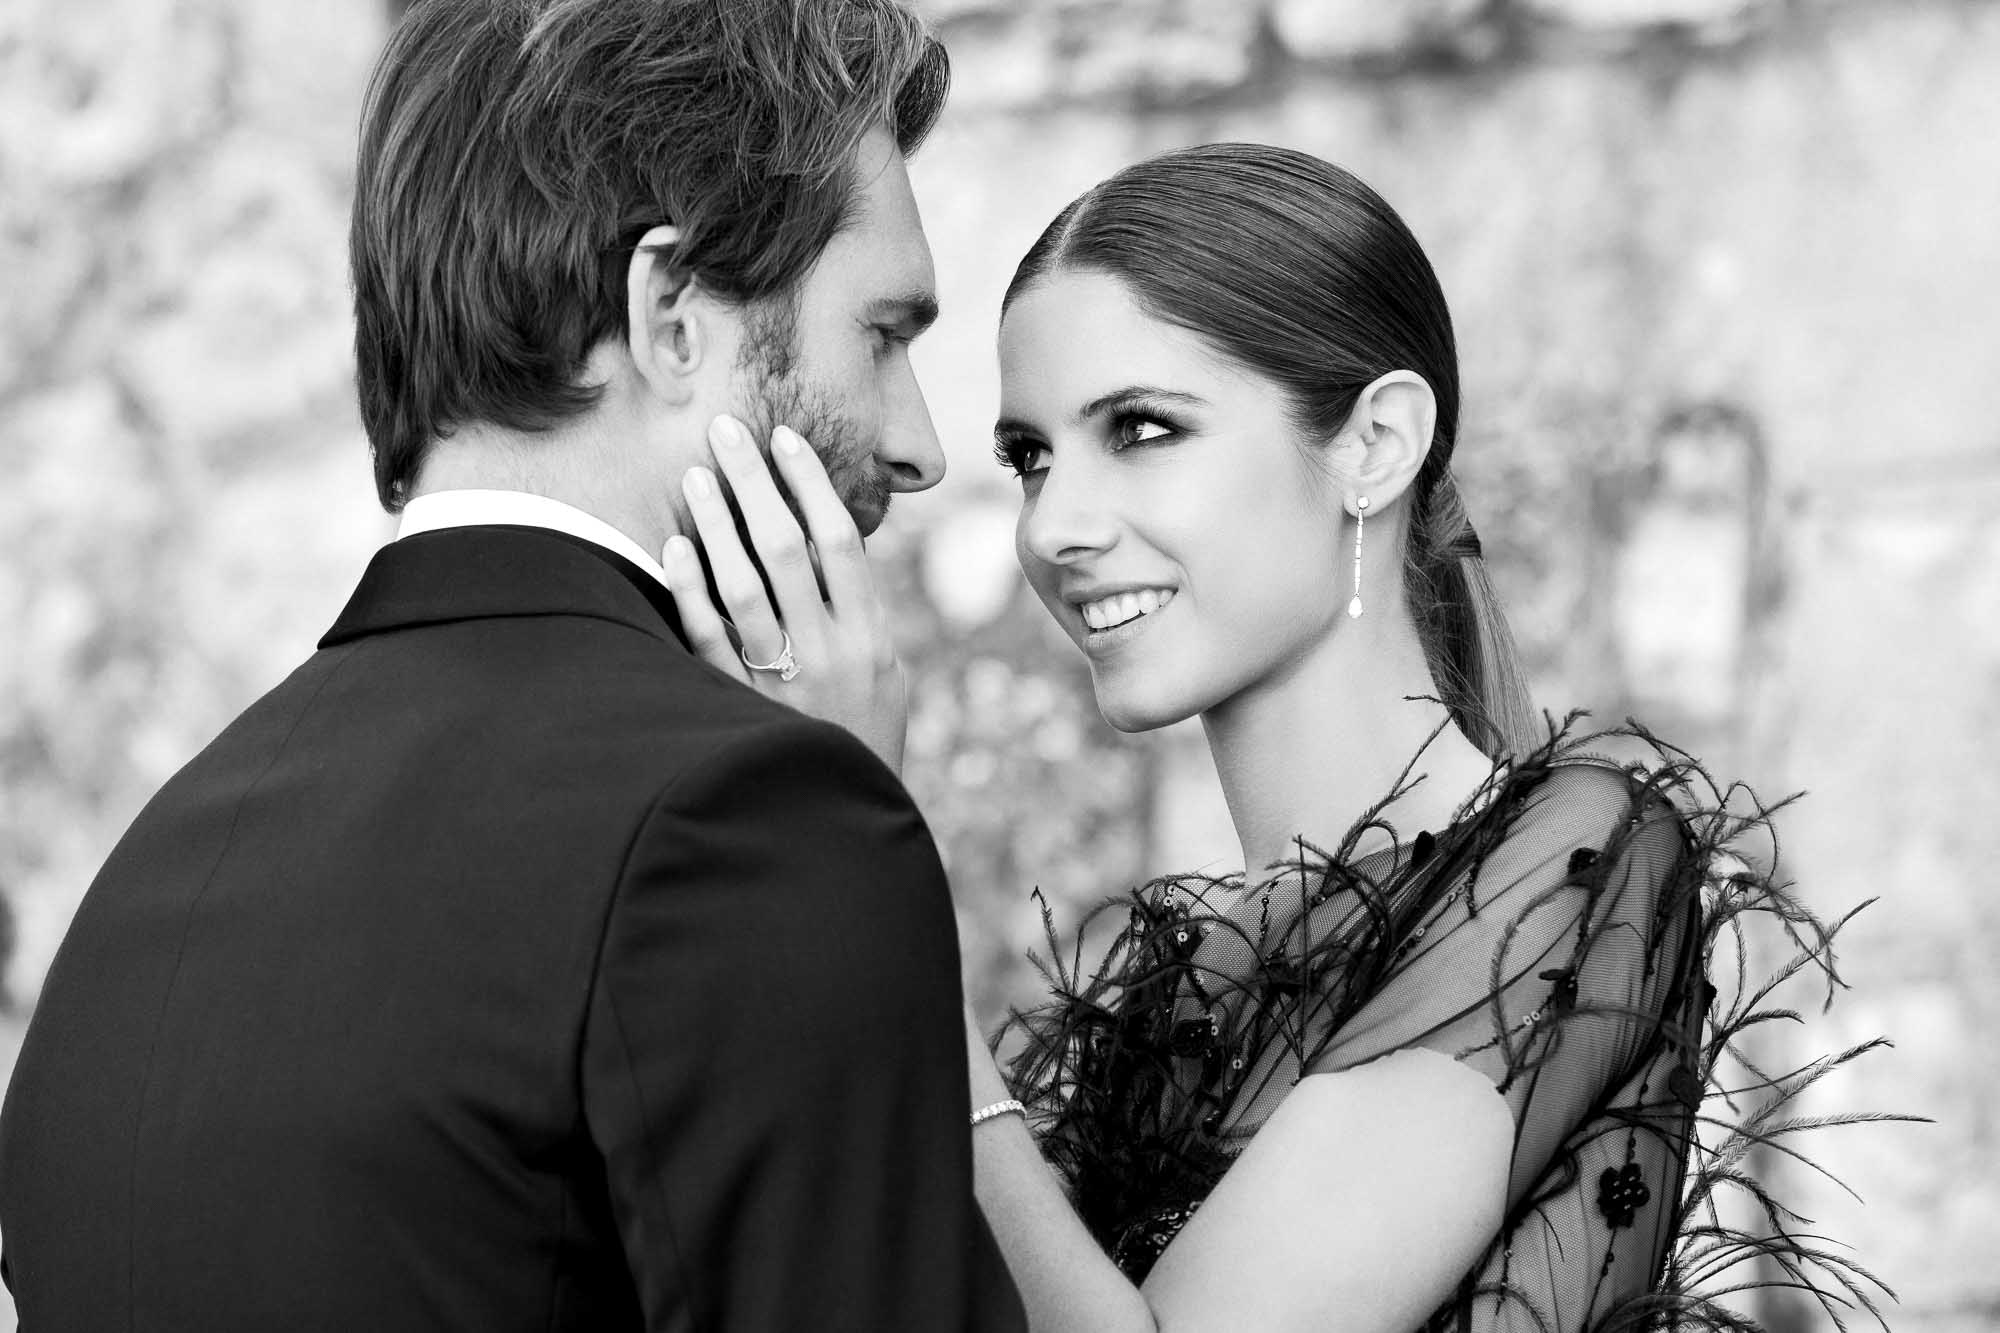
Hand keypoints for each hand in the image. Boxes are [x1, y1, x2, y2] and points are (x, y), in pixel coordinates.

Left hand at [662, 415, 907, 773]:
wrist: (838, 824)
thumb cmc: (861, 742)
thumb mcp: (886, 679)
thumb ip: (860, 616)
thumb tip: (832, 544)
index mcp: (871, 638)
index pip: (841, 541)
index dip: (811, 483)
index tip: (785, 437)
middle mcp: (830, 654)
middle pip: (789, 547)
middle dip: (756, 483)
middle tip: (726, 432)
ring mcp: (782, 683)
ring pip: (744, 586)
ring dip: (718, 526)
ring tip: (695, 478)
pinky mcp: (737, 709)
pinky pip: (708, 641)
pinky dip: (690, 592)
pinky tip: (674, 550)